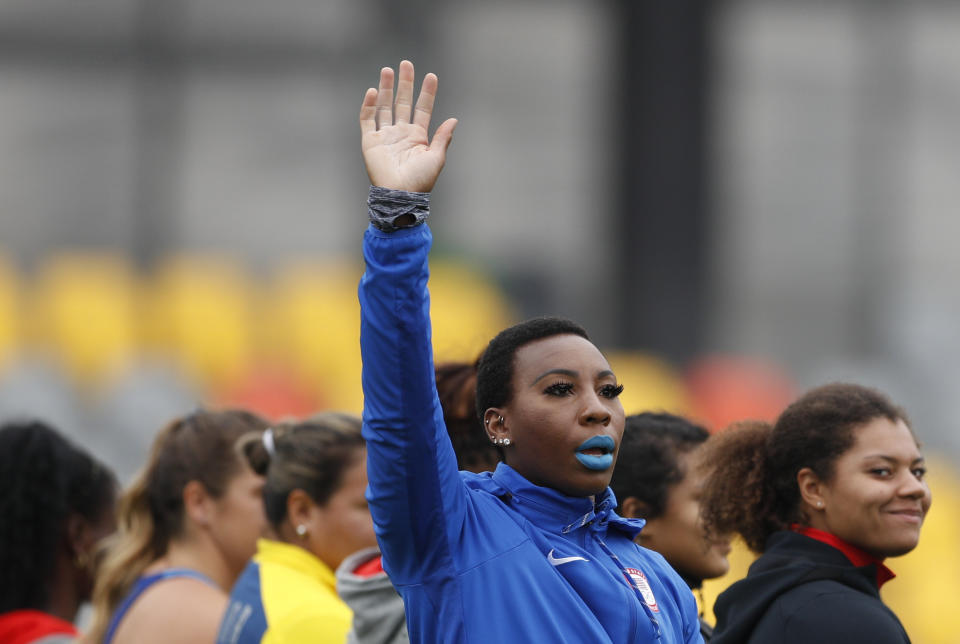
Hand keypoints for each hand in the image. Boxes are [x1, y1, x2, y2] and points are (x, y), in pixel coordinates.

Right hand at [359, 60, 457, 191]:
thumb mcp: (436, 157)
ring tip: (387, 70)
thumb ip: (443, 137)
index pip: (423, 109)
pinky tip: (372, 91)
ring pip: (384, 107)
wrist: (400, 195)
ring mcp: (385, 136)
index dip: (427, 93)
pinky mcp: (370, 142)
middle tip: (406, 64)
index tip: (431, 76)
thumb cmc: (420, 180)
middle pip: (402, 102)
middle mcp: (401, 133)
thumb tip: (454, 120)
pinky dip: (369, 106)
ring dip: (386, 89)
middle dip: (405, 83)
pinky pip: (367, 120)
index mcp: (418, 137)